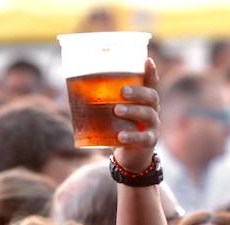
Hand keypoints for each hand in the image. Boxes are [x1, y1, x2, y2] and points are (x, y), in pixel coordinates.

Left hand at [112, 58, 159, 172]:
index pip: (151, 84)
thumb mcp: (115, 116)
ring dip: (132, 111)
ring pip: (148, 115)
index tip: (148, 61)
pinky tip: (121, 136)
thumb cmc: (121, 130)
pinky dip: (132, 136)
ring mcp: (153, 126)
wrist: (131, 157)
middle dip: (137, 92)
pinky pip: (143, 138)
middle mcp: (153, 111)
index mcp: (145, 102)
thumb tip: (76, 93)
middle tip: (122, 91)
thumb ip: (104, 105)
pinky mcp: (149, 142)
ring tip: (117, 110)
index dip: (151, 73)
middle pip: (151, 97)